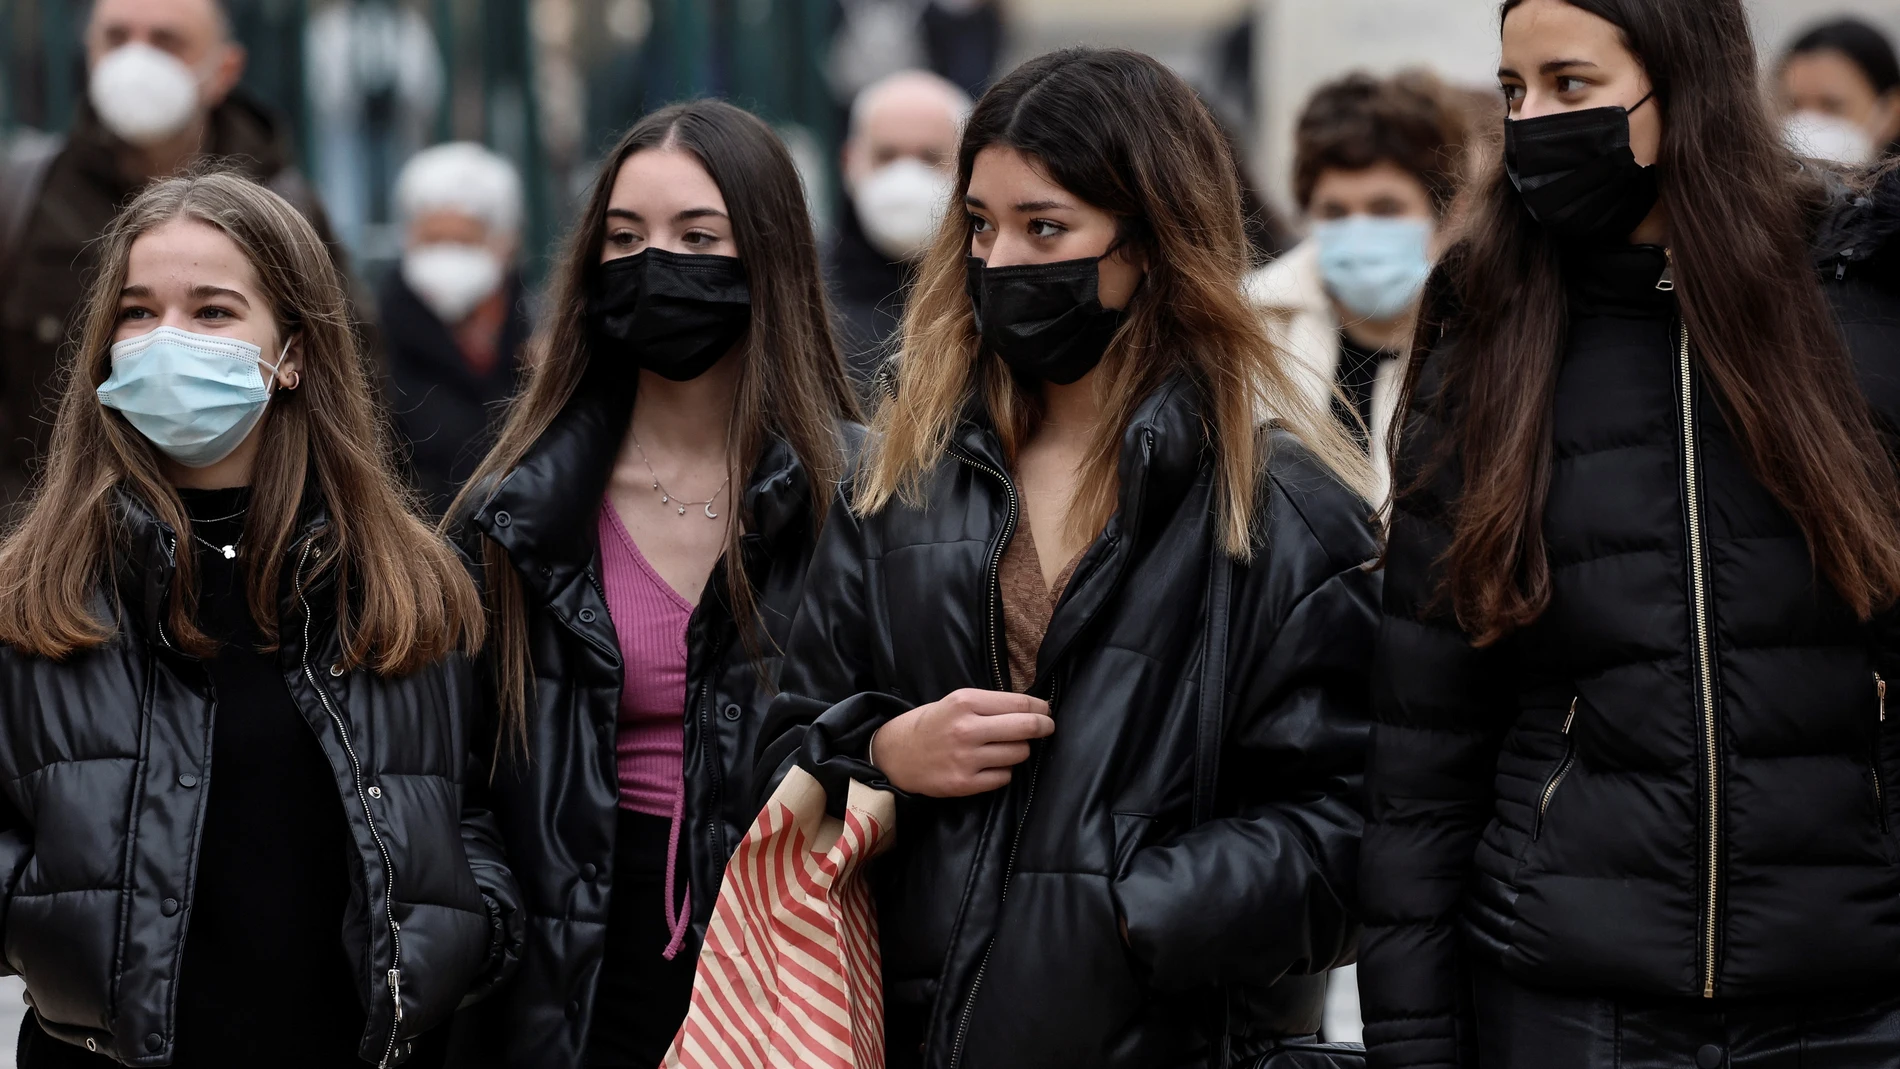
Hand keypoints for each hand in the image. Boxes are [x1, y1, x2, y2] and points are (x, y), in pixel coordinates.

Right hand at [870, 688, 1052, 796]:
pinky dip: (1004, 771)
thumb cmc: (930, 724)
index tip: (1046, 711)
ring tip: (1008, 747)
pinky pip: (1004, 777)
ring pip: (1019, 754)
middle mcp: (967, 729)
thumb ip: (988, 705)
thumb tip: (1031, 709)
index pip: (1019, 704)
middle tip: (1047, 727)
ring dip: (1020, 750)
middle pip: (1026, 727)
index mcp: (965, 702)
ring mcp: (966, 758)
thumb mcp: (955, 702)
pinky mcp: (964, 783)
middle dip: (1044, 727)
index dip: (1040, 708)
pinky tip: (992, 765)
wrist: (896, 754)